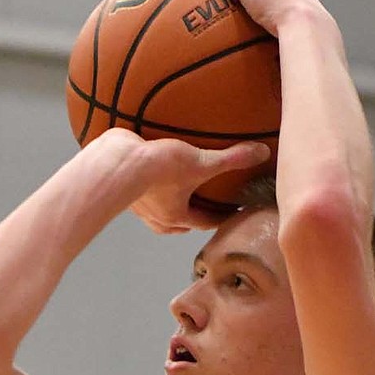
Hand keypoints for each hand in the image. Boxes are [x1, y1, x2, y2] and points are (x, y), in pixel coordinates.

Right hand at [128, 137, 271, 234]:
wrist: (114, 162)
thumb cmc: (155, 169)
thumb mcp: (200, 162)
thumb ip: (231, 158)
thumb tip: (261, 152)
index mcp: (177, 217)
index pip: (208, 221)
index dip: (224, 215)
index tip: (235, 208)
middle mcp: (158, 218)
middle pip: (185, 219)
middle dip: (198, 210)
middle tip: (212, 198)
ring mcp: (139, 206)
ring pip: (163, 209)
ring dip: (174, 200)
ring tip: (182, 184)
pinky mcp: (126, 189)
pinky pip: (144, 191)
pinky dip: (153, 185)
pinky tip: (155, 169)